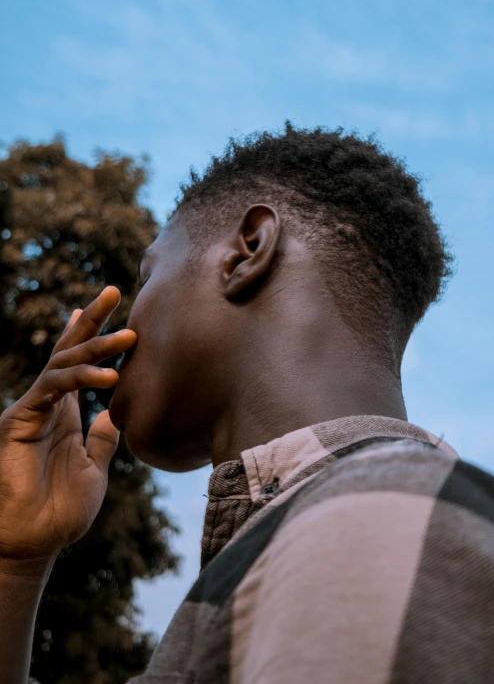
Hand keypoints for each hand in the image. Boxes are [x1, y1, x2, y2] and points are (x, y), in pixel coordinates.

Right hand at [0, 286, 136, 575]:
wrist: (33, 542)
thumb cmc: (60, 509)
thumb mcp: (93, 467)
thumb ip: (102, 438)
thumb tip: (116, 413)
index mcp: (66, 412)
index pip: (79, 363)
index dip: (90, 334)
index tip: (108, 307)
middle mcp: (50, 404)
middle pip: (69, 349)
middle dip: (91, 319)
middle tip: (113, 290)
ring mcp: (34, 408)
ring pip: (64, 362)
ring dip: (97, 346)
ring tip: (130, 336)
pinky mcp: (22, 419)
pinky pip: (54, 387)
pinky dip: (81, 378)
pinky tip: (109, 377)